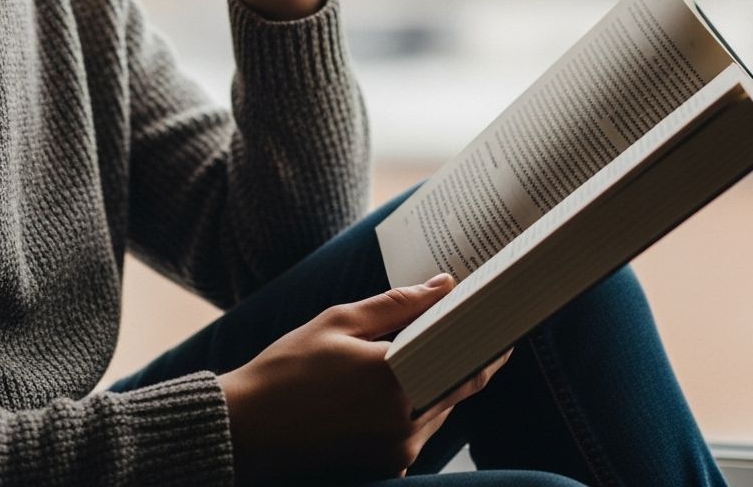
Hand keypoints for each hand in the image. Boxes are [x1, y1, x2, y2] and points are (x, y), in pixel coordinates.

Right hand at [218, 275, 511, 483]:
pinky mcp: (385, 467)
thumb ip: (399, 303)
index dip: (490, 338)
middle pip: (460, 384)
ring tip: (443, 346)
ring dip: (446, 380)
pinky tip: (409, 381)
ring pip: (443, 408)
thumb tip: (445, 284)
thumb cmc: (288, 368)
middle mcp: (404, 423)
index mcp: (396, 380)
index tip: (506, 317)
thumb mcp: (341, 320)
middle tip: (485, 327)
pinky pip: (421, 430)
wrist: (245, 429)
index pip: (466, 357)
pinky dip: (423, 404)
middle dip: (473, 355)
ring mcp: (396, 451)